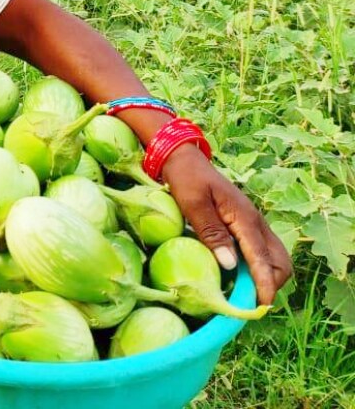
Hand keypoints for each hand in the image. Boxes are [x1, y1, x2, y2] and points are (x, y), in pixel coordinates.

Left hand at [162, 145, 291, 305]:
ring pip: (274, 257)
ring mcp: (253, 223)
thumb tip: (230, 265)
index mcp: (245, 218)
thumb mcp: (193, 204)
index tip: (260, 306)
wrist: (183, 158)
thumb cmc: (186, 178)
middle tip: (249, 302)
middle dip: (271, 283)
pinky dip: (256, 267)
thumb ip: (211, 233)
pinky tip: (237, 276)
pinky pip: (260, 251)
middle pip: (280, 261)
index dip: (264, 285)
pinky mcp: (245, 224)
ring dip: (265, 276)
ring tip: (243, 294)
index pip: (263, 259)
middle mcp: (255, 222)